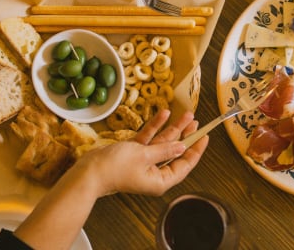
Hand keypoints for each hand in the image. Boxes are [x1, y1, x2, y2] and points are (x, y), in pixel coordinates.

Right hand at [78, 110, 208, 196]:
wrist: (89, 172)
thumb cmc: (115, 168)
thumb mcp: (144, 156)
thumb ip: (164, 150)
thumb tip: (181, 147)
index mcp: (161, 180)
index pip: (185, 164)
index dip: (196, 150)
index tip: (205, 137)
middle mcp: (154, 172)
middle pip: (175, 152)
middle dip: (185, 135)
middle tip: (195, 121)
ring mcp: (144, 163)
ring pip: (162, 143)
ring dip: (172, 128)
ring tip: (185, 114)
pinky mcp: (133, 154)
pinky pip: (148, 139)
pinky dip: (155, 128)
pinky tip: (164, 114)